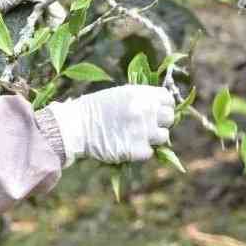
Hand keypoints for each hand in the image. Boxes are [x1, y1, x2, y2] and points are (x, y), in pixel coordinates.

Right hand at [47, 85, 175, 166]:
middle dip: (160, 122)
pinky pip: (150, 152)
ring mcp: (143, 131)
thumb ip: (140, 99)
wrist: (76, 126)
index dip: (162, 105)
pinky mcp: (137, 150)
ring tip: (138, 138)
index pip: (167, 98)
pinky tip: (128, 147)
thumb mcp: (119, 94)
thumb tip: (157, 107)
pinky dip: (141, 152)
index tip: (156, 111)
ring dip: (153, 138)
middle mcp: (146, 111)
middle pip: (169, 117)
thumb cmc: (94, 109)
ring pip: (164, 136)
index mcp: (141, 94)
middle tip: (147, 126)